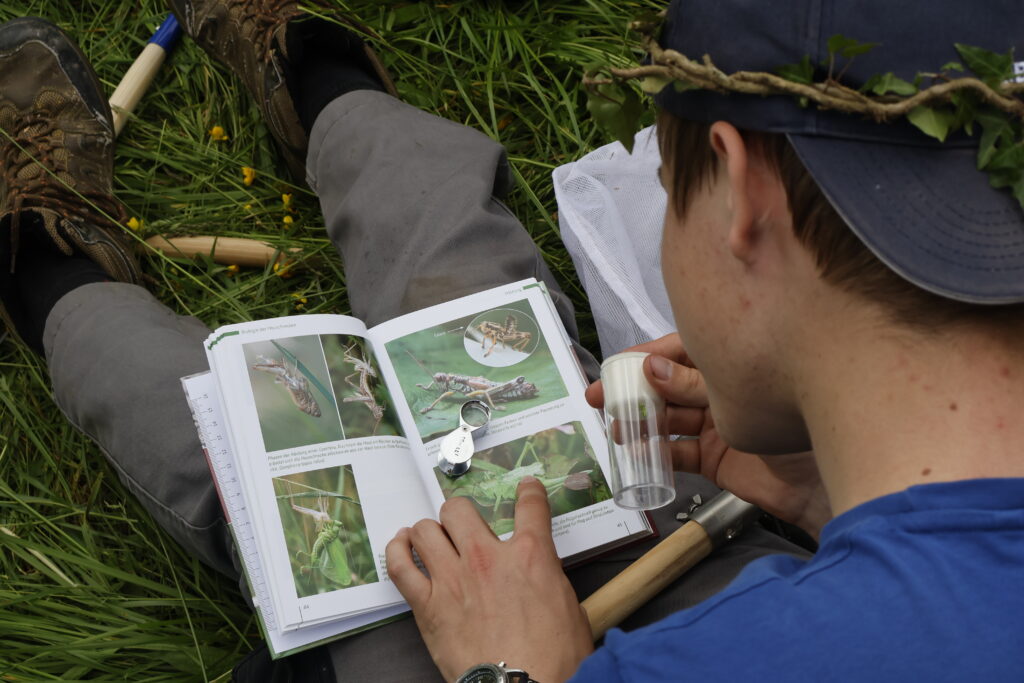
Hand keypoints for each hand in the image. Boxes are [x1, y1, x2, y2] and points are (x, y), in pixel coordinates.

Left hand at [386, 477, 592, 681]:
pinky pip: (400, 566)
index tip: (527, 489)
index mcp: (530, 556)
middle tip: (463, 526)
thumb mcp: (569, 609)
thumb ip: (550, 580)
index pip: (530, 506)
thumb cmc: (552, 659)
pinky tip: (402, 546)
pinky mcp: (428, 606)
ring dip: (429, 532)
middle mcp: (487, 559)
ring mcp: (453, 580)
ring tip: (431, 538)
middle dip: (460, 514)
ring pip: (425, 530)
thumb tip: (542, 575)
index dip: (529, 492)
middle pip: (458, 509)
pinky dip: (397, 551)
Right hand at [587, 333, 830, 538]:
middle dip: (632, 392)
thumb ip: (693, 384)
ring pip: (668, 420)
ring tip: (617, 428)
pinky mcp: (713, 458)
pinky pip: (678, 453)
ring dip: (640, 423)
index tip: (614, 366)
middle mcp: (719, 390)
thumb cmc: (796, 418)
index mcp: (729, 362)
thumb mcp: (737, 393)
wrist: (823, 478)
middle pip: (666, 387)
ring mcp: (715, 424)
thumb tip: (652, 369)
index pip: (677, 352)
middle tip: (601, 398)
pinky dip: (657, 454)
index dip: (643, 358)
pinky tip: (638, 453)